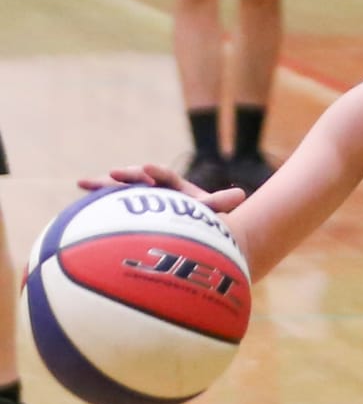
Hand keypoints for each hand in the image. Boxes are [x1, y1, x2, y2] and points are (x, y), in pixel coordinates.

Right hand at [78, 162, 245, 212]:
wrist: (189, 233)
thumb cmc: (201, 223)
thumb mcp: (210, 212)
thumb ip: (220, 203)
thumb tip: (242, 195)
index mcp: (174, 186)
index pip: (165, 177)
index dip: (156, 173)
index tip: (148, 171)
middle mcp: (154, 189)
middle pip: (138, 179)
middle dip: (126, 176)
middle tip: (113, 173)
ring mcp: (139, 199)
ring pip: (121, 190)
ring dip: (103, 186)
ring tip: (83, 183)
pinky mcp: (127, 211)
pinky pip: (111, 205)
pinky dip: (97, 202)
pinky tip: (78, 200)